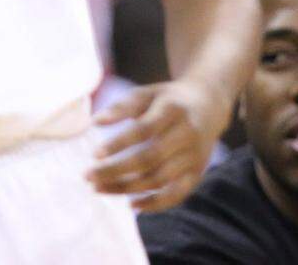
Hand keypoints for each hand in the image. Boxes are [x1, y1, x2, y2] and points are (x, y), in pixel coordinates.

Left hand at [86, 78, 228, 211]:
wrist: (210, 104)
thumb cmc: (169, 99)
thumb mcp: (148, 93)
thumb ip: (123, 106)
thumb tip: (95, 122)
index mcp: (173, 109)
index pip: (144, 130)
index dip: (119, 143)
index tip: (94, 154)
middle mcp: (187, 133)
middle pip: (150, 158)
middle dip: (116, 171)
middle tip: (88, 177)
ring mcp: (195, 155)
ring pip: (159, 179)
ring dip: (127, 188)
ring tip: (99, 188)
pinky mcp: (198, 172)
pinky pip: (176, 195)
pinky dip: (154, 204)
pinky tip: (131, 204)